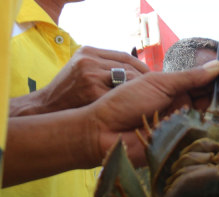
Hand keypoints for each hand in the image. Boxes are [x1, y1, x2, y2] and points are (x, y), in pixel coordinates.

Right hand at [11, 46, 148, 115]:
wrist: (47, 107)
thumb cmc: (70, 93)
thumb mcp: (82, 71)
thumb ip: (104, 67)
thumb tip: (137, 73)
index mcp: (88, 51)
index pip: (124, 56)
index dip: (141, 67)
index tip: (152, 78)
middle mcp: (89, 59)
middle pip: (128, 66)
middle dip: (144, 79)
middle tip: (156, 90)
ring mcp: (91, 74)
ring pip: (127, 78)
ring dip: (140, 89)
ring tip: (148, 99)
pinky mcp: (92, 90)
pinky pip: (120, 93)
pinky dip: (130, 99)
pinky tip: (136, 107)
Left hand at [87, 60, 218, 167]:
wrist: (105, 132)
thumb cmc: (125, 103)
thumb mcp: (159, 83)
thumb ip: (189, 77)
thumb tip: (217, 66)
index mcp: (180, 91)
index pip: (209, 82)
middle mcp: (188, 109)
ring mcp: (189, 128)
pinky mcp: (189, 146)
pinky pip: (213, 138)